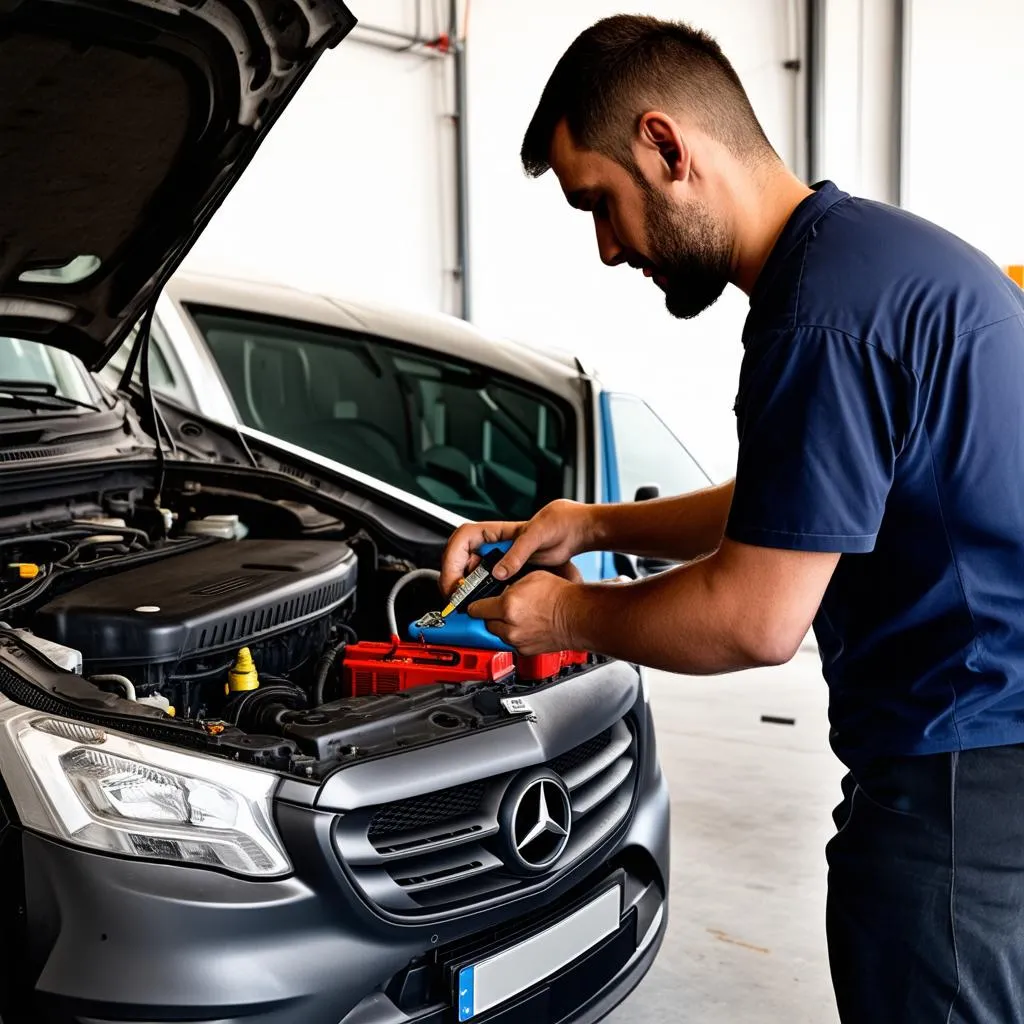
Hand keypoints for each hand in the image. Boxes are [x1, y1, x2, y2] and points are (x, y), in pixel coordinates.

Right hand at [439, 500, 596, 596]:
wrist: (573, 531)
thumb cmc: (557, 525)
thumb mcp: (537, 537)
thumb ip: (517, 554)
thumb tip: (498, 573)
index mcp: (494, 531)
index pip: (461, 539)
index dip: (452, 558)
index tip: (453, 578)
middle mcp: (492, 543)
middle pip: (459, 556)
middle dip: (452, 575)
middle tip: (454, 596)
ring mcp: (497, 556)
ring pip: (468, 569)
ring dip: (463, 584)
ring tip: (465, 601)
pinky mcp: (505, 568)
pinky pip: (483, 579)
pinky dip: (477, 590)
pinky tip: (481, 600)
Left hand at [467, 571, 580, 654]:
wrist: (578, 617)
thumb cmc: (561, 597)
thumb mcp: (531, 577)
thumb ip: (509, 584)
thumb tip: (500, 587)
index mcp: (508, 606)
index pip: (475, 609)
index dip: (473, 605)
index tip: (472, 604)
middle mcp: (510, 627)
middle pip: (485, 624)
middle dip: (489, 615)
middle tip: (499, 608)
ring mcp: (517, 641)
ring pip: (497, 634)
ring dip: (501, 626)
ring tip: (515, 616)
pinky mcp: (525, 651)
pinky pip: (511, 643)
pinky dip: (514, 636)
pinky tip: (525, 625)